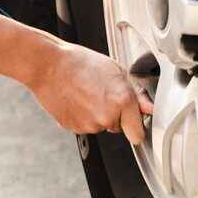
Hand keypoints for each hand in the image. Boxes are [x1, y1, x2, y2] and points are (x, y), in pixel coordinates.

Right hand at [27, 42, 154, 144]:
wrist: (49, 66)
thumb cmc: (80, 63)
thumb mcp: (115, 71)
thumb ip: (136, 94)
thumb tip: (148, 108)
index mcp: (122, 102)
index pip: (138, 134)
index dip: (136, 127)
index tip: (134, 122)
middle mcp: (107, 117)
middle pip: (119, 127)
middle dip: (115, 114)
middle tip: (102, 93)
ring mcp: (89, 125)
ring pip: (100, 125)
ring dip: (97, 114)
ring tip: (86, 92)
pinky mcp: (73, 128)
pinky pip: (84, 125)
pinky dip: (82, 116)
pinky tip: (77, 99)